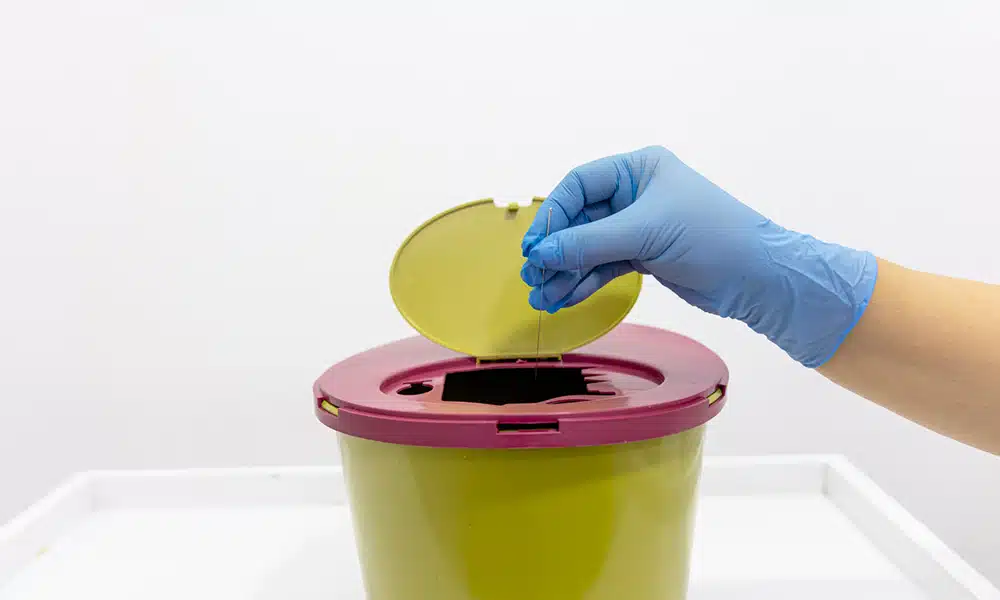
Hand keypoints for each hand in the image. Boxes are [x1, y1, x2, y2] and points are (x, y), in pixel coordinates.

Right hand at [520, 146, 877, 367]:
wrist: (759, 278)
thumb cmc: (713, 238)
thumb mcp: (646, 234)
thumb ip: (589, 243)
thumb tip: (540, 253)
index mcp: (638, 169)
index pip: (579, 184)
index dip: (552, 214)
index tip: (533, 246)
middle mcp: (635, 193)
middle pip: (579, 218)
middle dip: (555, 249)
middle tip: (532, 276)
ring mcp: (639, 226)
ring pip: (589, 247)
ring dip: (565, 271)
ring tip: (542, 298)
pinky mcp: (645, 255)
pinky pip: (604, 265)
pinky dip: (584, 282)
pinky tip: (564, 298)